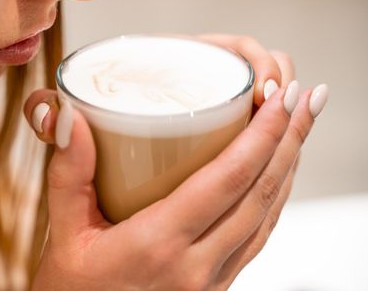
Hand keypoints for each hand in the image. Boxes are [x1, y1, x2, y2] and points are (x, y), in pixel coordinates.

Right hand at [23, 35, 326, 289]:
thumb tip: (71, 118)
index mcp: (158, 244)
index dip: (261, 135)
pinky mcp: (217, 284)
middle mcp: (197, 265)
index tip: (280, 97)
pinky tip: (278, 174)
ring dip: (289, 165)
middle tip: (305, 96)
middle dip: (289, 138)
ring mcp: (213, 279)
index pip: (227, 180)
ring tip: (300, 125)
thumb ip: (67, 173)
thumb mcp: (62, 233)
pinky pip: (259, 236)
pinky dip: (276, 198)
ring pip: (268, 215)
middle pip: (261, 193)